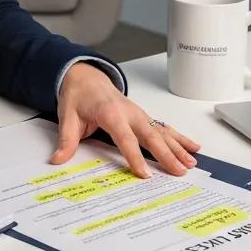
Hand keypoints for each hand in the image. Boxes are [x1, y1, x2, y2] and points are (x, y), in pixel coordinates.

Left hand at [52, 63, 200, 176]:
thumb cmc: (78, 95)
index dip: (135, 156)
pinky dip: (179, 137)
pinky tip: (192, 147)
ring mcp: (139, 113)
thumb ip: (66, 139)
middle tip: (180, 171)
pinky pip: (163, 127)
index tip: (144, 174)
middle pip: (151, 135)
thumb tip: (58, 159)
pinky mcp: (143, 116)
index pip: (125, 138)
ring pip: (162, 131)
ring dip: (178, 147)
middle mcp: (129, 112)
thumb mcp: (67, 116)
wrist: (85, 76)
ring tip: (192, 162)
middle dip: (167, 154)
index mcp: (110, 112)